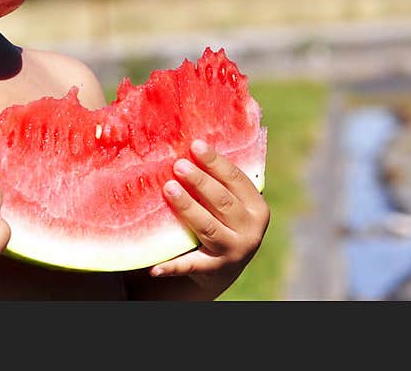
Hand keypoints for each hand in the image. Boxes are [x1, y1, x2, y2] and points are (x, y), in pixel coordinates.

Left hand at [150, 139, 269, 294]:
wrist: (221, 268)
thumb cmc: (221, 220)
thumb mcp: (230, 201)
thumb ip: (218, 179)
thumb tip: (190, 140)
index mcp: (257, 208)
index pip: (236, 179)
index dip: (216, 162)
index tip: (195, 145)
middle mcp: (250, 230)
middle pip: (222, 201)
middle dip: (200, 181)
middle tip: (178, 165)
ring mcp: (233, 251)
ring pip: (208, 227)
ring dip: (188, 208)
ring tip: (168, 189)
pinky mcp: (212, 270)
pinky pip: (189, 265)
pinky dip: (171, 266)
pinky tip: (153, 266)